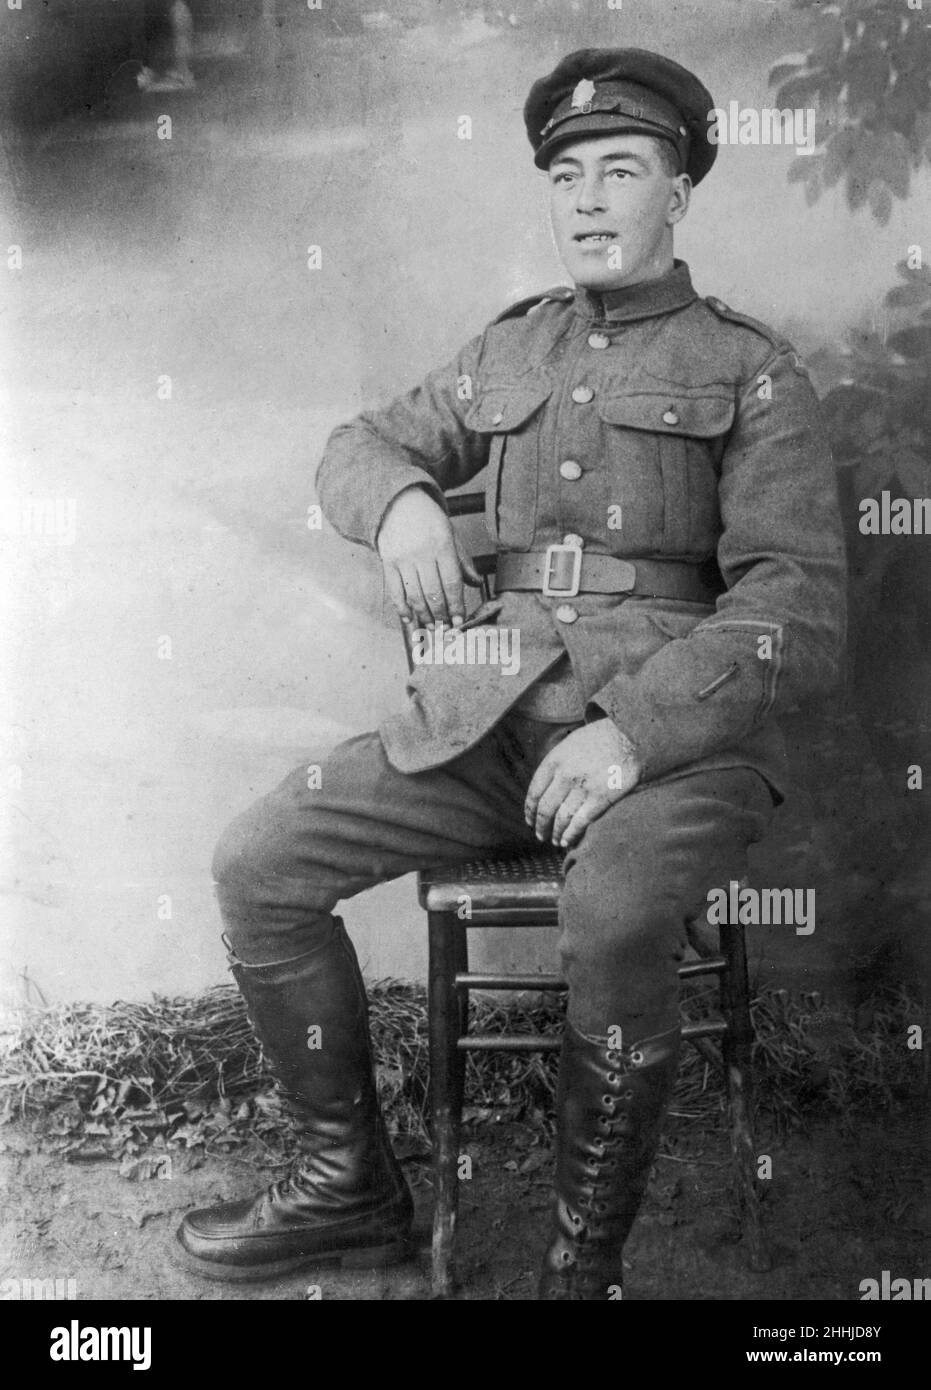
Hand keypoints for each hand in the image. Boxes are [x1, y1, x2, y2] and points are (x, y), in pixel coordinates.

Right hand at [377, 487, 481, 627]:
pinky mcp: (387, 562)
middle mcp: (421, 552)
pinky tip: (409, 618)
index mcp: (442, 544)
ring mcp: (402, 558)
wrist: (398, 502)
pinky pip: (394, 591)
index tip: (460, 620)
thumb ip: (463, 560)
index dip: (456, 605)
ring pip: (414, 595)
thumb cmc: (429, 520)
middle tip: (446, 628)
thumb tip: (476, 583)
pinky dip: (401, 608)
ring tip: (431, 627)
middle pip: (433, 593)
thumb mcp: (451, 534)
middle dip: (441, 615)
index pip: (451, 582)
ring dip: (423, 616)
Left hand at [524, 719, 641, 848]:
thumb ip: (558, 762)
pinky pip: (580, 822)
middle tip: (540, 835)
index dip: (530, 810)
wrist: (631, 735)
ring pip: (561, 818)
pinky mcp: (601, 797)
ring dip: (555, 833)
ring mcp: (583, 787)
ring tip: (555, 841)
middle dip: (540, 825)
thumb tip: (547, 784)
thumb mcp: (572, 742)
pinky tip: (567, 841)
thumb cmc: (602, 737)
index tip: (530, 820)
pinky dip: (571, 834)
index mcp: (555, 760)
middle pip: (545, 808)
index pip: (534, 791)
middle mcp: (565, 774)